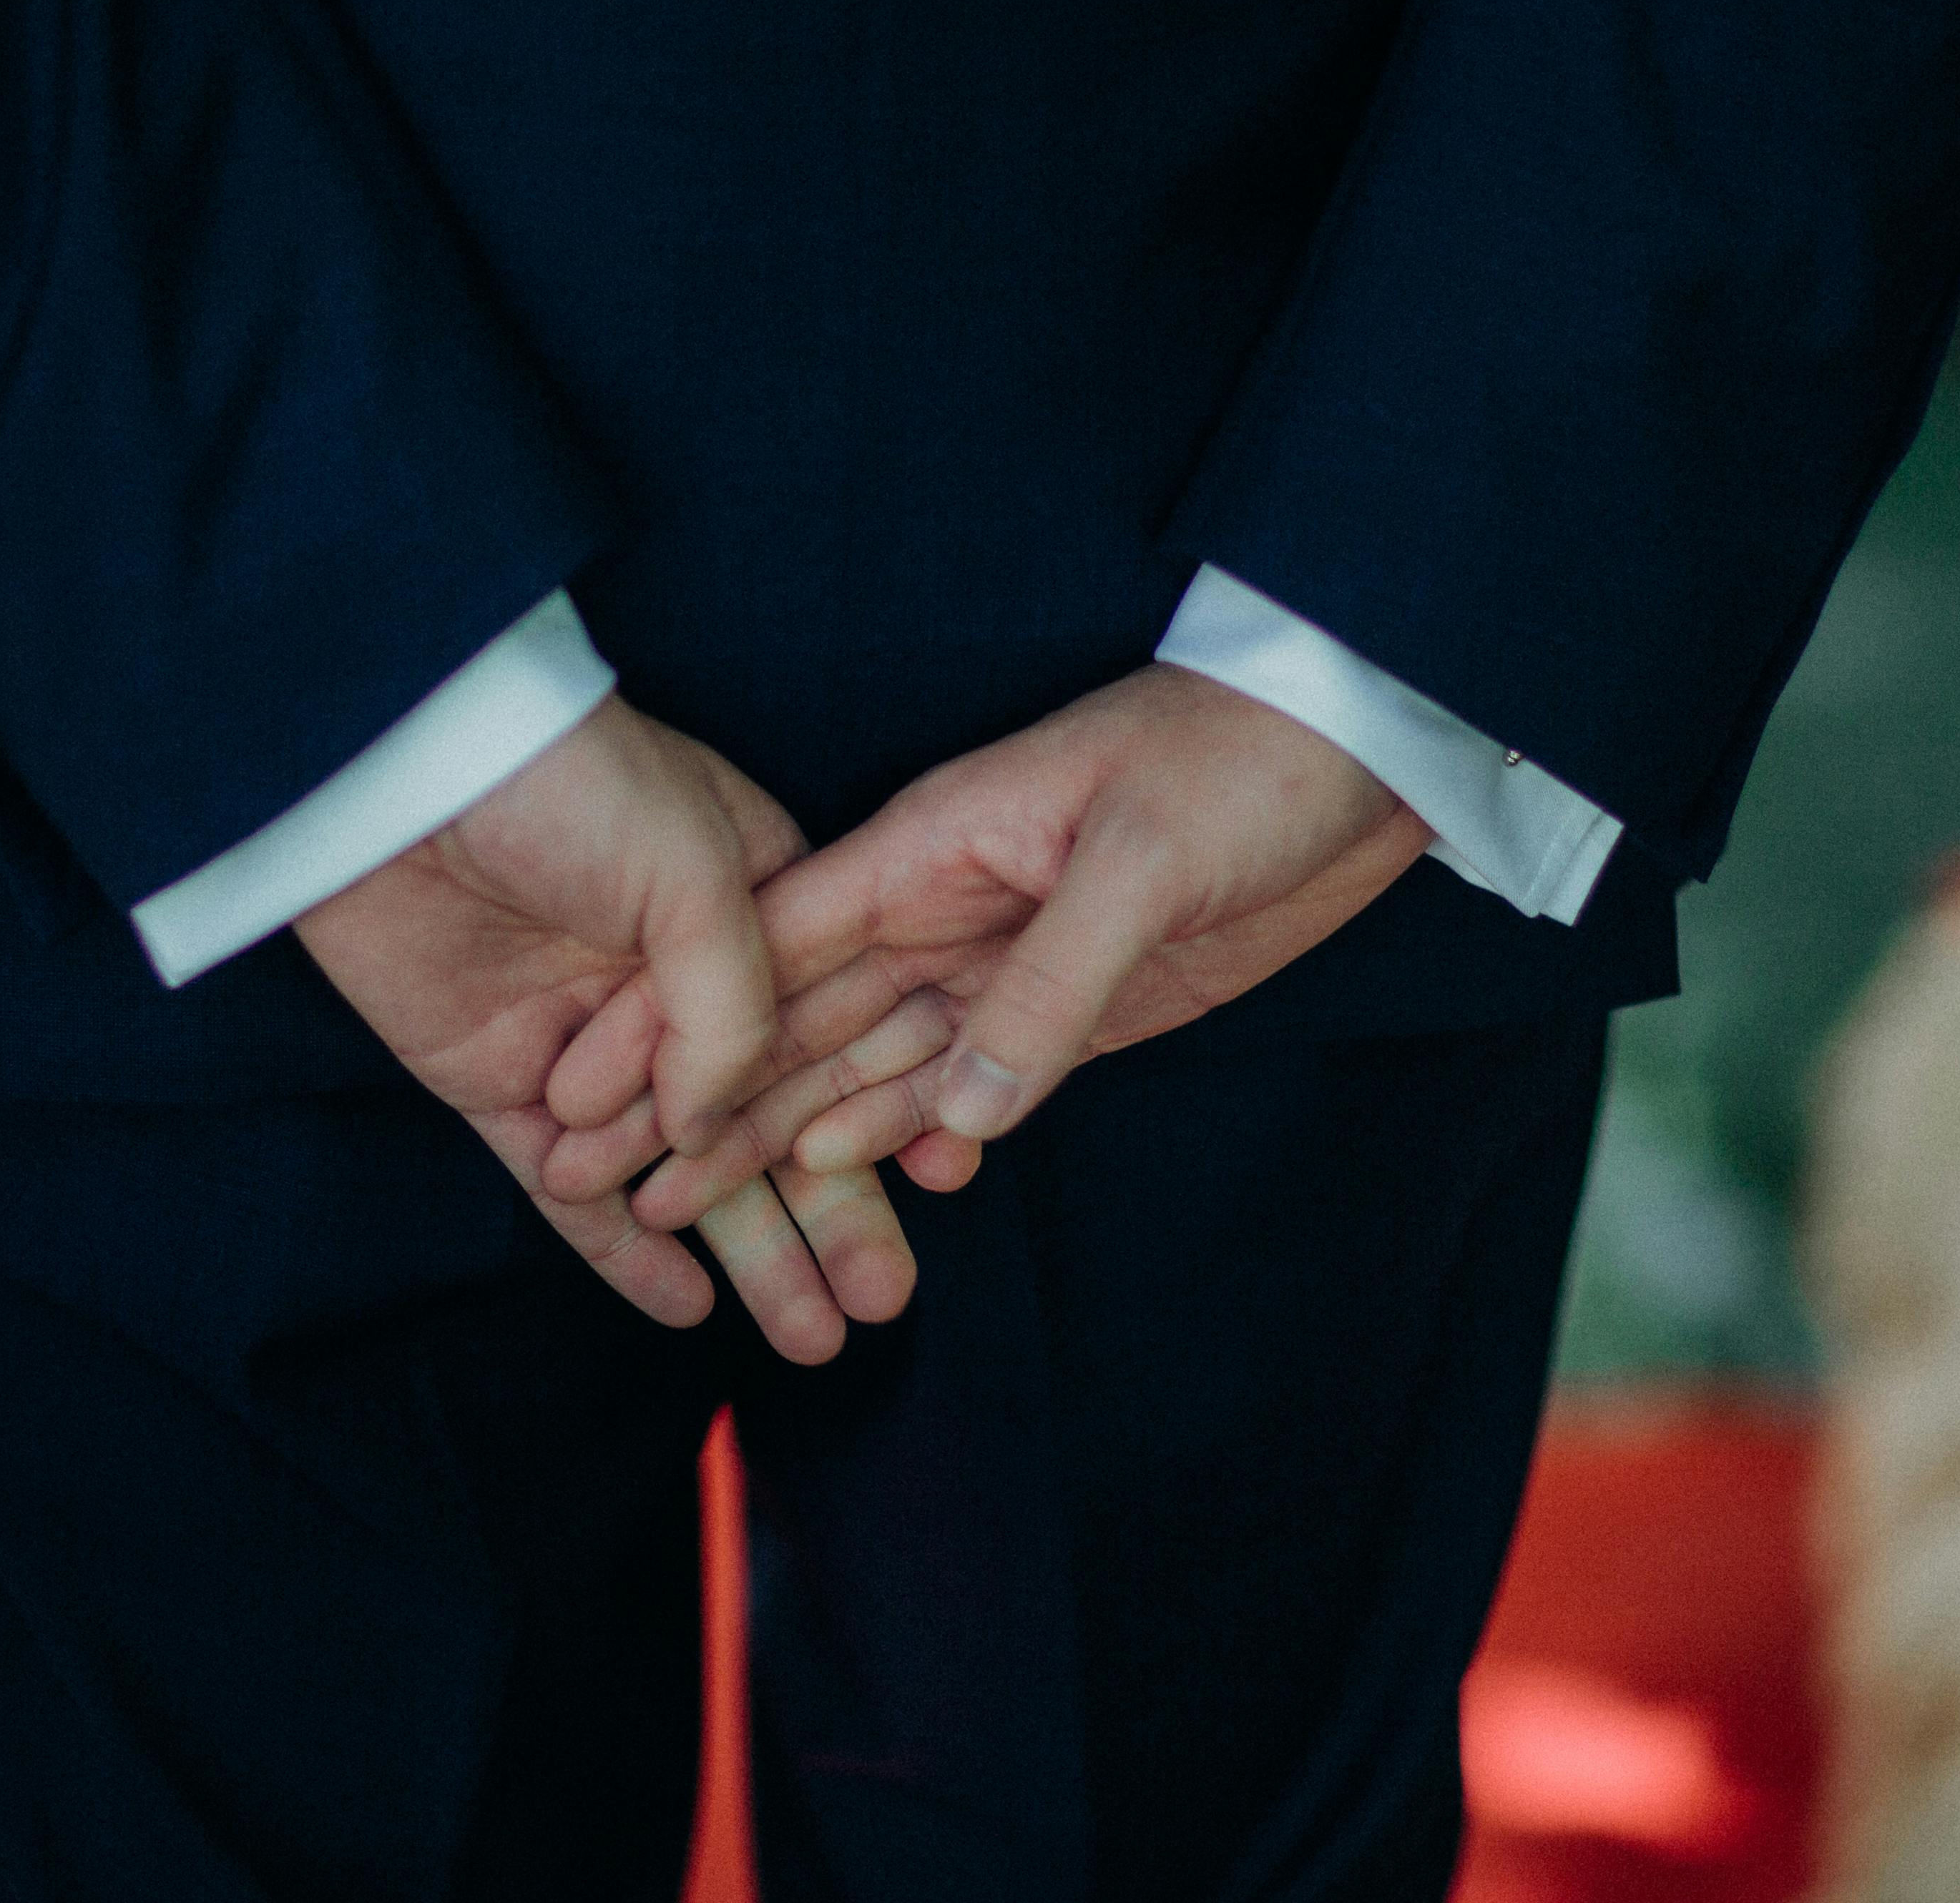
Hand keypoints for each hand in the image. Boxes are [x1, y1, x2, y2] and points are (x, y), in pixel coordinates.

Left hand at [292, 695, 908, 1363]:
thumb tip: (713, 1131)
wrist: (399, 768)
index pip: (832, 1034)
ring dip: (748, 1250)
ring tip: (810, 1334)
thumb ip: (734, 1014)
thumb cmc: (568, 781)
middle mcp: (672, 982)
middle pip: (770, 1119)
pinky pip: (570, 1191)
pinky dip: (623, 1253)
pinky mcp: (500, 1082)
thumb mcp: (698, 873)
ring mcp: (587, 1039)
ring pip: (680, 1170)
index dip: (885, 1111)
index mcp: (748, 908)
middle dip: (830, 1211)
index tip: (941, 1182)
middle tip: (881, 1301)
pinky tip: (685, 1307)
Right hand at [625, 666, 1428, 1223]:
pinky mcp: (1083, 1005)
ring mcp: (1011, 959)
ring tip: (713, 1213)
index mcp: (934, 846)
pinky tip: (894, 1185)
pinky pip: (983, 1080)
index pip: (779, 945)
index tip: (597, 1104)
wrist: (1361, 745)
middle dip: (716, 1104)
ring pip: (886, 1061)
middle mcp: (950, 907)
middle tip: (621, 1194)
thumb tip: (961, 1113)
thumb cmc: (1244, 760)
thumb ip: (1050, 986)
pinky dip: (932, 1132)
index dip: (685, 1026)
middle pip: (808, 1019)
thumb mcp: (1142, 861)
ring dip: (809, 1137)